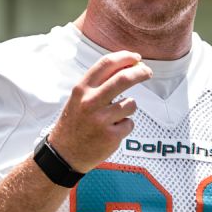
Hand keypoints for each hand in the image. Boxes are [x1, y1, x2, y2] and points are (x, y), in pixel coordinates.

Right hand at [48, 51, 152, 171]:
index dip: (125, 57)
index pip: (106, 64)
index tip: (136, 58)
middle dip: (140, 72)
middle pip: (123, 79)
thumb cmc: (74, 123)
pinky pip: (129, 123)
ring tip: (115, 116)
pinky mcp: (111, 136)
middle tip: (147, 72)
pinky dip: (124, 126)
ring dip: (128, 107)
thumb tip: (127, 68)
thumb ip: (99, 84)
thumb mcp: (78, 99)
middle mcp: (90, 102)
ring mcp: (101, 120)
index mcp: (82, 90)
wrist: (63, 154)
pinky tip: (111, 131)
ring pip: (130, 104)